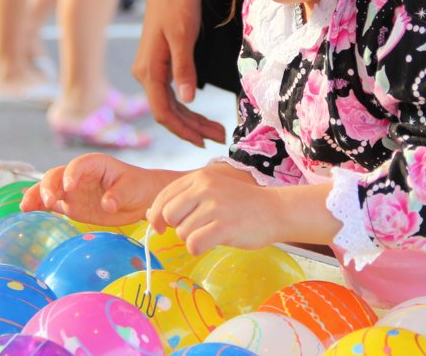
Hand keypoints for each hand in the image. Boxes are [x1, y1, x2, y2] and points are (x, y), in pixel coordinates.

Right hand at [20, 153, 165, 226]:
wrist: (139, 199)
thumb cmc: (137, 186)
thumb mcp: (131, 188)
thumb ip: (118, 195)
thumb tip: (107, 204)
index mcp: (94, 164)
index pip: (78, 165)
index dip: (71, 173)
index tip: (69, 187)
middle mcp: (78, 175)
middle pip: (56, 175)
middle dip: (49, 186)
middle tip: (48, 202)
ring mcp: (72, 190)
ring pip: (48, 189)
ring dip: (37, 196)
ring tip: (25, 208)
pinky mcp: (70, 205)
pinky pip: (51, 204)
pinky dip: (39, 207)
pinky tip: (27, 212)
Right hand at [134, 0, 225, 146]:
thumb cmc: (176, 6)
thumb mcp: (182, 36)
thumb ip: (185, 68)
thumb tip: (189, 99)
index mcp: (148, 70)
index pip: (163, 112)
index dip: (183, 130)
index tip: (203, 140)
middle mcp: (145, 74)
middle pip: (167, 112)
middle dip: (192, 128)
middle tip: (218, 137)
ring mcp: (151, 70)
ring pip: (170, 105)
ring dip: (191, 119)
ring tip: (215, 130)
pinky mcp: (159, 65)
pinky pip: (171, 94)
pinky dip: (187, 107)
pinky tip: (200, 114)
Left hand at [146, 167, 281, 255]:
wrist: (276, 210)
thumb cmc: (240, 204)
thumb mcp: (210, 192)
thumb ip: (181, 199)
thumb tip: (149, 215)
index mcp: (199, 177)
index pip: (163, 196)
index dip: (156, 215)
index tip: (160, 227)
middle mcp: (205, 187)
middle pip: (169, 215)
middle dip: (178, 227)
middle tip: (197, 228)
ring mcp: (215, 206)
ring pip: (182, 232)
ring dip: (193, 239)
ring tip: (212, 232)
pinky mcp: (224, 225)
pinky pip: (194, 244)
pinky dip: (198, 249)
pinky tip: (212, 243)